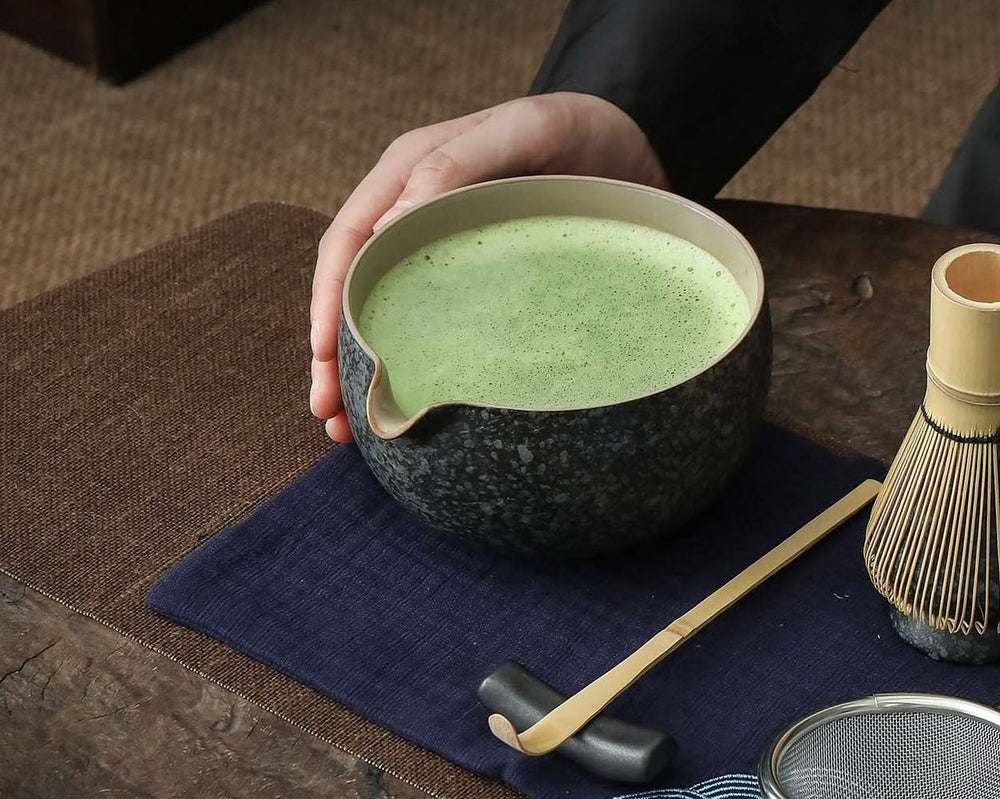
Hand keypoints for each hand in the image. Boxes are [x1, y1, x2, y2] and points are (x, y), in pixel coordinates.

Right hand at [308, 92, 667, 440]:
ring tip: (351, 429)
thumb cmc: (578, 128)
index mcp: (409, 173)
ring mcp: (444, 252)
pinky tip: (415, 406)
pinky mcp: (477, 282)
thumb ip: (458, 165)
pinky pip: (436, 326)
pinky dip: (419, 366)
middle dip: (335, 353)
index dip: (330, 301)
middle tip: (330, 413)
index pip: (348, 243)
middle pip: (356, 289)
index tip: (326, 355)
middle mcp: (414, 214)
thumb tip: (392, 222)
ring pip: (389, 315)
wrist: (633, 145)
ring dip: (367, 370)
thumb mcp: (525, 131)